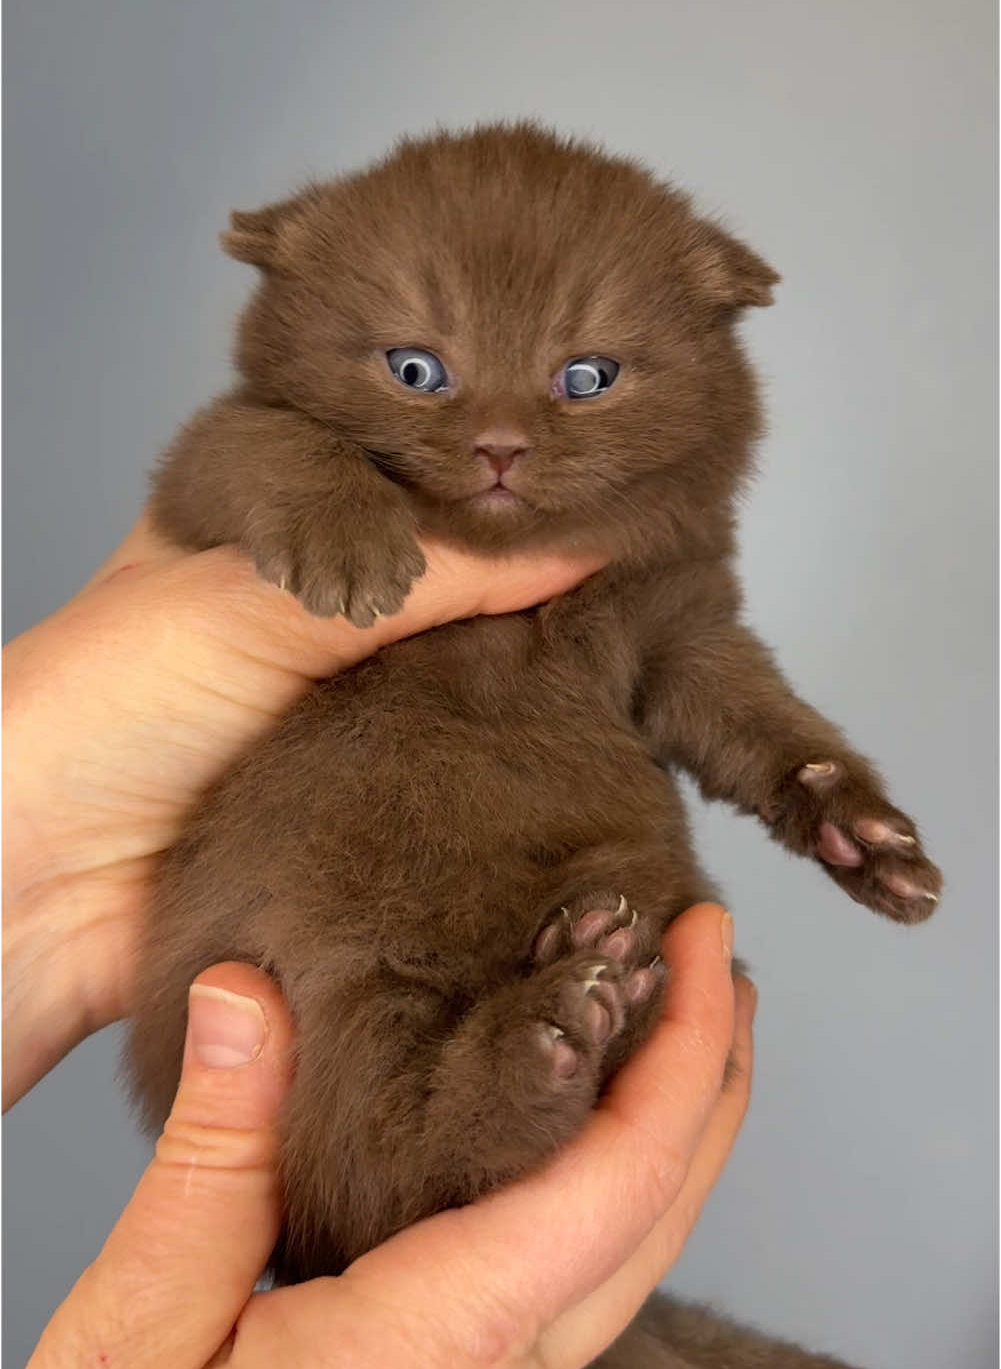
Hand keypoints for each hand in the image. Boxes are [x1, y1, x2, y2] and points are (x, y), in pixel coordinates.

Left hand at [2, 514, 601, 1105]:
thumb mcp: (261, 599)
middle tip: (667, 581)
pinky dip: (530, 774)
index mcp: (303, 534)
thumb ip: (419, 573)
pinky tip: (602, 751)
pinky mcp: (389, 811)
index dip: (515, 491)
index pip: (434, 495)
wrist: (38, 885)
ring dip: (555, 690)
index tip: (621, 484)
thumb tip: (579, 543)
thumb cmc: (105, 702)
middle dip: (555, 592)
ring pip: (490, 692)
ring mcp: (373, 717)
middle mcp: (347, 621)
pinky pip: (478, 787)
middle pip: (477, 597)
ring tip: (659, 660)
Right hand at [30, 904, 753, 1368]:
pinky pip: (581, 1263)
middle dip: (708, 1069)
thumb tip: (245, 994)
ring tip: (675, 1009)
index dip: (679, 1052)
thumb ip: (211, 1157)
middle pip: (659, 1211)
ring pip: (633, 1244)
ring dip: (675, 1118)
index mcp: (435, 1345)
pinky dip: (614, 1165)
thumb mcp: (143, 1323)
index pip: (615, 1182)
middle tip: (709, 950)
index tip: (692, 943)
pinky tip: (584, 1111)